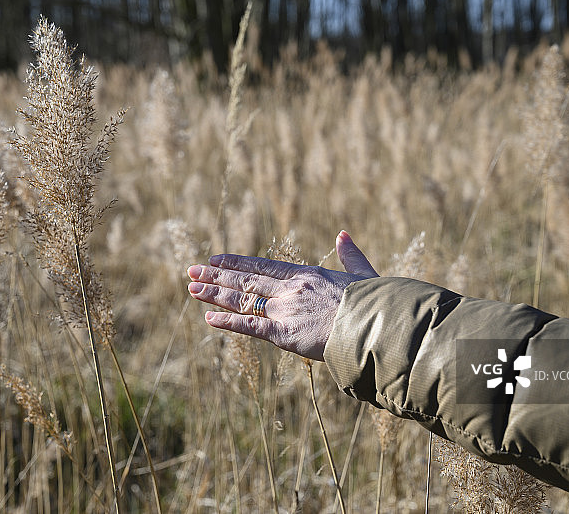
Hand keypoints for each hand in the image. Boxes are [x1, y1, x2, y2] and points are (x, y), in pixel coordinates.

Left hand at [187, 231, 378, 360]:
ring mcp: (286, 310)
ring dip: (215, 293)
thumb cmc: (376, 303)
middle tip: (191, 270)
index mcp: (308, 275)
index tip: (216, 258)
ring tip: (191, 288)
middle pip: (246, 280)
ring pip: (242, 299)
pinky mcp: (285, 333)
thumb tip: (343, 234)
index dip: (237, 263)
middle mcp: (291, 289)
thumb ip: (351, 255)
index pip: (264, 266)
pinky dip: (228, 322)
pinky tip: (209, 318)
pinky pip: (250, 326)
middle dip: (216, 275)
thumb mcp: (364, 274)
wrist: (377, 325)